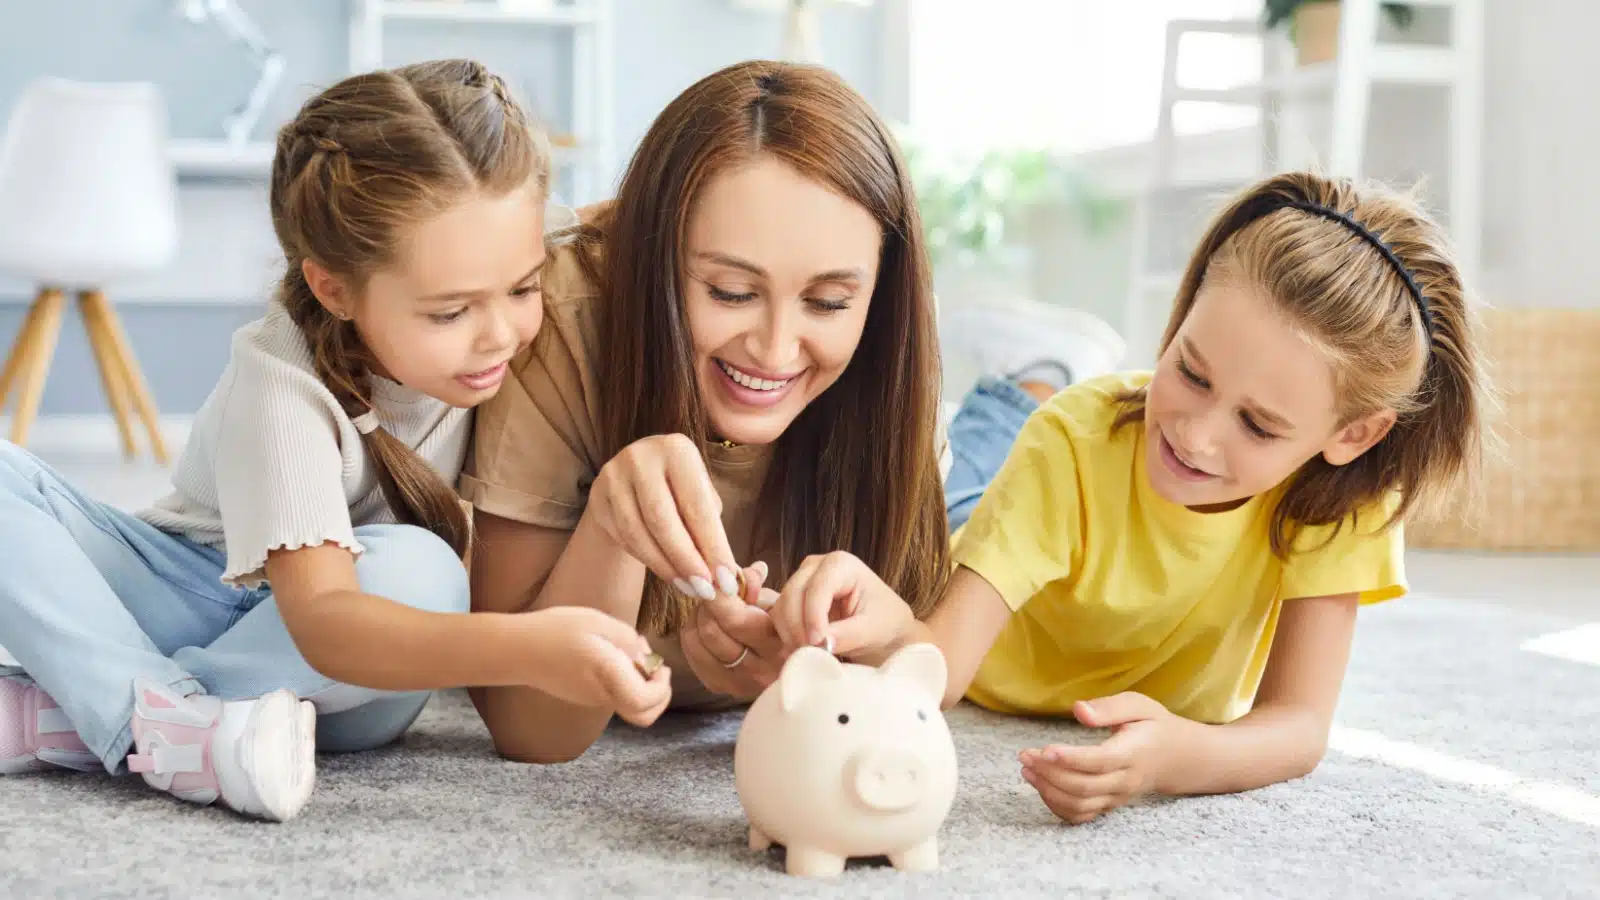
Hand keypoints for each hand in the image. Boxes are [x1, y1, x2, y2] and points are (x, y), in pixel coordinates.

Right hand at [524, 606, 672, 726]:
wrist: (517, 650)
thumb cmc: (555, 630)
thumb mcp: (597, 622)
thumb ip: (628, 639)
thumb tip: (647, 656)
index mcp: (607, 674)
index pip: (644, 701)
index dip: (662, 688)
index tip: (661, 667)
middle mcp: (602, 694)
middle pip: (643, 715)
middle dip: (659, 696)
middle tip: (658, 670)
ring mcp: (592, 699)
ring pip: (630, 705)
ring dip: (642, 685)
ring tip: (631, 653)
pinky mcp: (584, 697)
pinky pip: (614, 696)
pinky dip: (625, 683)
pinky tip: (613, 657)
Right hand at [587, 433, 740, 600]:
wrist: (636, 476)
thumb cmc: (681, 489)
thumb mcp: (701, 495)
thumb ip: (712, 527)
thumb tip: (728, 574)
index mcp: (676, 450)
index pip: (697, 506)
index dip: (713, 546)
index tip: (727, 580)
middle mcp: (640, 458)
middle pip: (663, 520)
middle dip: (687, 561)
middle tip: (706, 590)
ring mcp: (613, 477)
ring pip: (638, 533)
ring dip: (667, 567)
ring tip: (690, 588)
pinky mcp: (597, 498)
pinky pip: (623, 538)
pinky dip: (649, 561)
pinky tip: (669, 575)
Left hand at [678, 562, 788, 699]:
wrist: (789, 661)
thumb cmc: (782, 623)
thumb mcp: (776, 599)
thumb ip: (754, 584)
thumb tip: (733, 573)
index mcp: (779, 646)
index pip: (735, 620)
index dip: (718, 595)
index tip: (713, 578)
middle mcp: (760, 671)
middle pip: (711, 631)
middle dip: (707, 605)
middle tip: (714, 593)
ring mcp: (738, 684)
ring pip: (697, 642)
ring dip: (698, 618)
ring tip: (711, 610)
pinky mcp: (720, 687)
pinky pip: (691, 655)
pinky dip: (693, 635)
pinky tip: (707, 627)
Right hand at [771, 551, 914, 658]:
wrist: (884, 626)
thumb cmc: (884, 622)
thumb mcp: (872, 630)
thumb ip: (848, 635)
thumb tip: (821, 643)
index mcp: (840, 564)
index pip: (817, 588)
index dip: (813, 618)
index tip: (817, 645)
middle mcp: (816, 566)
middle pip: (792, 594)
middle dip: (798, 628)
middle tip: (811, 655)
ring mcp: (801, 580)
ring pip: (781, 607)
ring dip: (790, 634)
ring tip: (810, 655)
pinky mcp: (793, 598)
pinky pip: (779, 617)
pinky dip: (787, 636)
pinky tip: (803, 650)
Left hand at [1018, 692, 1186, 824]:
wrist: (1176, 757)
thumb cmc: (1153, 725)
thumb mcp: (1139, 705)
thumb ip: (1109, 708)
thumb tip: (1079, 711)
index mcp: (1133, 754)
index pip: (1098, 762)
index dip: (1070, 759)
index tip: (1043, 749)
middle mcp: (1125, 781)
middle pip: (1083, 787)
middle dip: (1049, 773)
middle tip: (1025, 755)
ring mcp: (1117, 797)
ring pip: (1079, 805)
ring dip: (1048, 791)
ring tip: (1026, 770)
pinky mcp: (1109, 805)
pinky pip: (1080, 816)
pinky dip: (1056, 806)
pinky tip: (1041, 785)